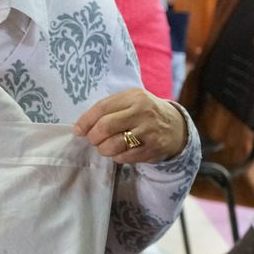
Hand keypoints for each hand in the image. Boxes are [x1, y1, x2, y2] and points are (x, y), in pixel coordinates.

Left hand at [74, 88, 188, 163]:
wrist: (176, 126)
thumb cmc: (143, 113)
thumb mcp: (129, 102)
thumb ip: (107, 109)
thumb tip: (80, 127)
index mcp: (134, 97)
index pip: (102, 108)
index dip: (85, 121)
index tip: (77, 131)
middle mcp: (143, 112)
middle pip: (105, 127)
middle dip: (93, 137)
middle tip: (92, 140)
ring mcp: (149, 131)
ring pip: (113, 145)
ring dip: (103, 149)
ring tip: (105, 147)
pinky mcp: (153, 148)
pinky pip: (125, 157)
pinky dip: (117, 157)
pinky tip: (120, 151)